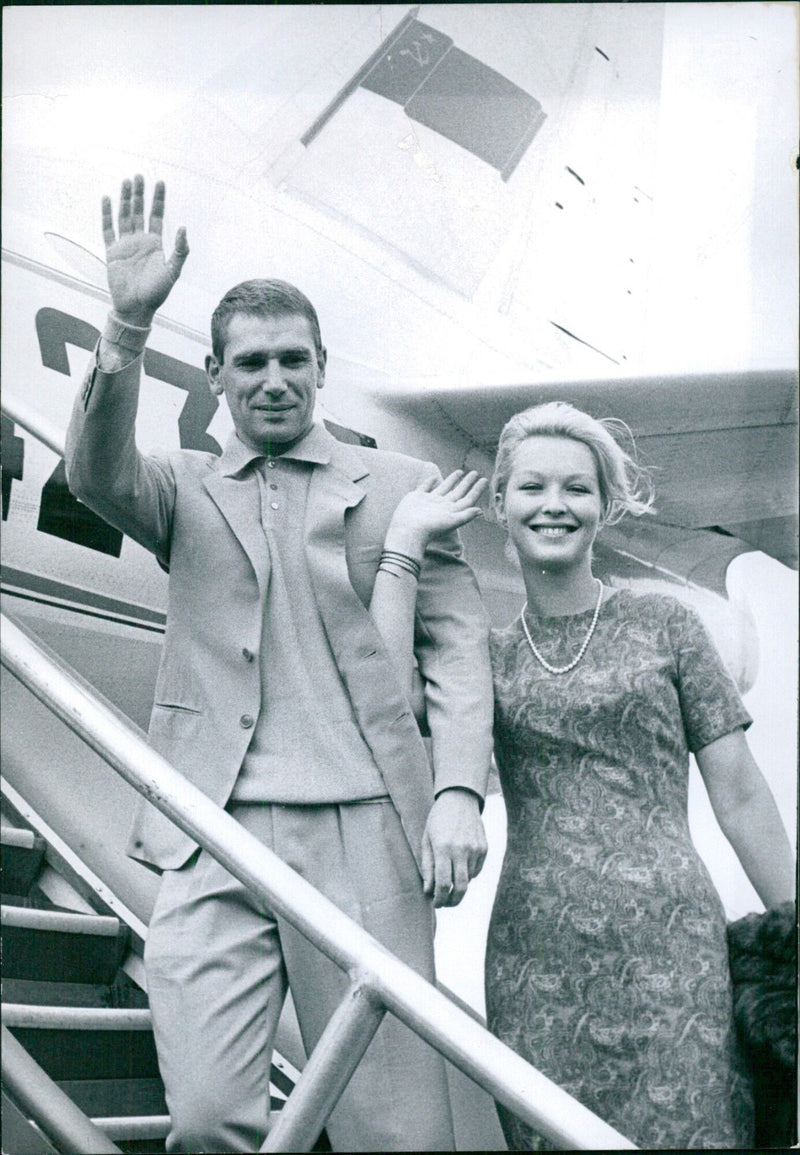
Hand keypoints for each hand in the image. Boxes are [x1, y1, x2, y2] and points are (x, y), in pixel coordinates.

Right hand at [102, 175, 188, 325]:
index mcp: (155, 244)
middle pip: (139, 212)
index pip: (156, 216)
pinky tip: (107, 199)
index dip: (158, 200)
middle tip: (139, 175)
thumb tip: (183, 228)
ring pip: (124, 216)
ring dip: (125, 199)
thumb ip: (179, 250)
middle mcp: (139, 241)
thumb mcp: (173, 271)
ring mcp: (125, 245)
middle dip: (140, 194)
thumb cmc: (156, 293)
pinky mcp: (112, 252)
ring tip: (126, 181)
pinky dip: (107, 215)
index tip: (160, 182)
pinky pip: (108, 230)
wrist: (136, 308)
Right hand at [384, 471, 486, 558]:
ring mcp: (430, 501)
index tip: (484, 479)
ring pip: (444, 488)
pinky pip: (426, 487)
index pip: (468, 498)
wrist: (408, 531)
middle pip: (458, 491)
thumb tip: (480, 510)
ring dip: (452, 480)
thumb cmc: (430, 528)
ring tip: (460, 472)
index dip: (477, 489)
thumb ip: (465, 515)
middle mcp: (442, 505)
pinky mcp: (417, 498)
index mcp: (452, 510)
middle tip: (475, 472)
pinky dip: (430, 482)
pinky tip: (434, 477)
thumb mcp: (451, 522)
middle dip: (467, 483)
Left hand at [421, 788, 486, 906]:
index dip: (439, 898)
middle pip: (460, 887)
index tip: (435, 903)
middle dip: (452, 901)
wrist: (460, 799)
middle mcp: (462, 850)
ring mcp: (475, 849)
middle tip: (444, 904)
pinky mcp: (484, 848)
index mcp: (444, 848)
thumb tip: (428, 891)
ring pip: (468, 880)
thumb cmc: (438, 820)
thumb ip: (427, 867)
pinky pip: (476, 870)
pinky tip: (459, 866)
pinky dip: (468, 874)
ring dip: (458, 885)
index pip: (443, 883)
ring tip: (449, 880)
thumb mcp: (427, 840)